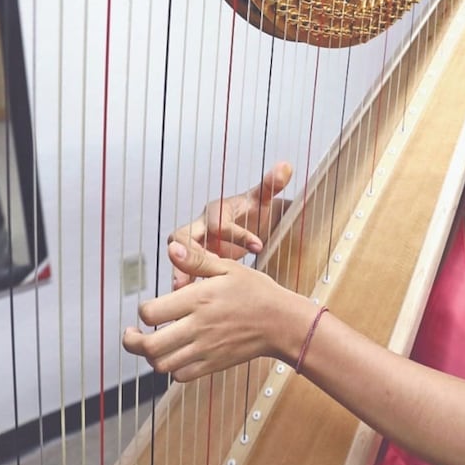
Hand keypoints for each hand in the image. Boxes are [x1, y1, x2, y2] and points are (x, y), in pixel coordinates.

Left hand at [123, 239, 313, 381]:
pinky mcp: (213, 364)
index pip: (151, 313)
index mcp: (198, 299)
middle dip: (133, 341)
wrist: (281, 322)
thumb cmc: (256, 292)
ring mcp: (205, 349)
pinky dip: (171, 369)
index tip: (148, 309)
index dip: (143, 312)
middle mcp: (198, 326)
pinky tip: (175, 356)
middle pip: (150, 346)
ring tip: (152, 345)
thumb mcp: (228, 267)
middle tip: (132, 334)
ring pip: (162, 364)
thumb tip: (171, 248)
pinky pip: (181, 376)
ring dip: (151, 356)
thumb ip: (197, 260)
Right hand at [169, 161, 291, 287]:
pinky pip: (184, 269)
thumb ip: (271, 185)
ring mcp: (196, 244)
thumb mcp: (263, 200)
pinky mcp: (196, 259)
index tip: (258, 247)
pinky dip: (185, 281)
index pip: (219, 222)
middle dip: (188, 254)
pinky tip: (187, 298)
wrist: (250, 225)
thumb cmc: (255, 211)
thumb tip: (286, 166)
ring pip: (178, 255)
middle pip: (181, 236)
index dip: (237, 235)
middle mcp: (201, 225)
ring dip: (180, 270)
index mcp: (217, 209)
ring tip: (182, 289)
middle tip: (202, 271)